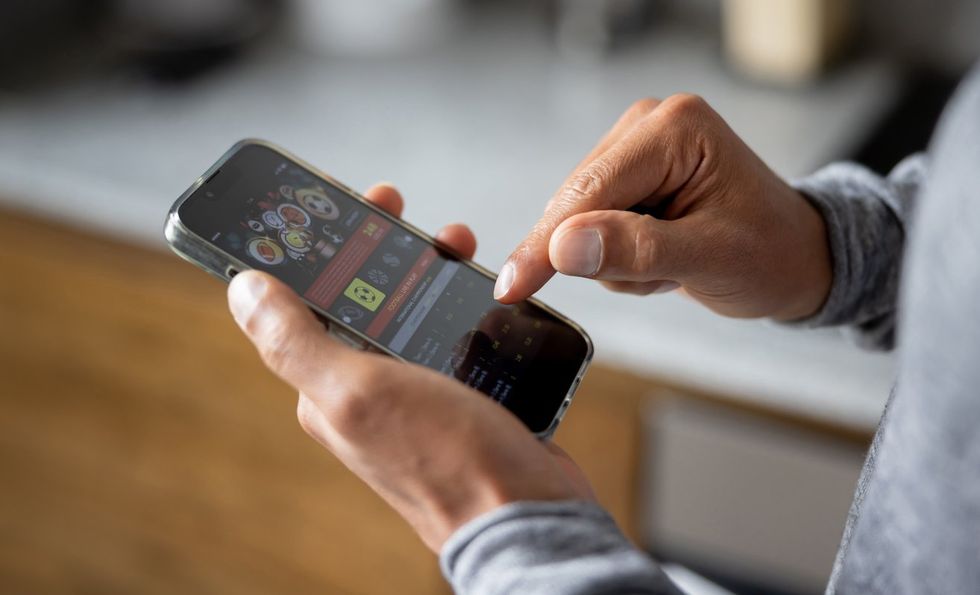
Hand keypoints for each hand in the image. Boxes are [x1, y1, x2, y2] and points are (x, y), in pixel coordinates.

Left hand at [227, 183, 594, 551]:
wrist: (527, 515)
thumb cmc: (447, 461)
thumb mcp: (359, 391)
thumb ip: (295, 342)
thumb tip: (241, 288)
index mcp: (329, 386)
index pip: (308, 301)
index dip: (318, 249)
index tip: (340, 206)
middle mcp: (368, 389)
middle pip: (363, 300)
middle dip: (376, 249)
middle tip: (399, 210)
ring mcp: (416, 394)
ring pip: (411, 313)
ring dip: (424, 271)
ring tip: (455, 242)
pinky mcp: (461, 398)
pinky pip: (451, 336)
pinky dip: (461, 304)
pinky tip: (481, 289)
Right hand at [494, 95, 832, 320]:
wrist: (796, 260)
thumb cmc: (770, 254)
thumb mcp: (709, 259)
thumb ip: (634, 251)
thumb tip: (563, 248)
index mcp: (675, 129)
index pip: (589, 189)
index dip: (547, 243)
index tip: (512, 287)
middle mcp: (649, 126)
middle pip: (576, 202)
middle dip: (602, 255)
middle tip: (661, 276)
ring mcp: (636, 149)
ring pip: (577, 221)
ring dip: (615, 261)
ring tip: (671, 265)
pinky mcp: (628, 176)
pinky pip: (589, 228)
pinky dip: (617, 257)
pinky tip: (660, 257)